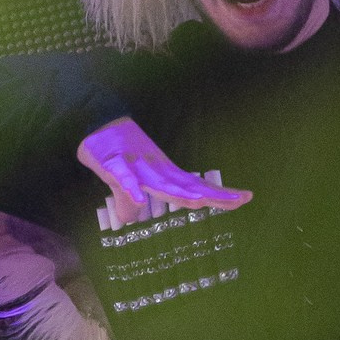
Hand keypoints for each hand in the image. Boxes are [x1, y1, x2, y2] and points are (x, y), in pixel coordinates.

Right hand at [76, 117, 250, 224]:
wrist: (95, 121)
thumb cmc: (113, 152)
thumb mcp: (120, 182)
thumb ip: (127, 201)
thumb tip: (129, 219)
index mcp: (163, 177)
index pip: (197, 188)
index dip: (220, 195)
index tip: (245, 198)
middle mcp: (156, 173)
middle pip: (189, 188)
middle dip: (214, 195)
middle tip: (241, 199)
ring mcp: (137, 169)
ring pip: (162, 184)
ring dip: (181, 193)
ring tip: (201, 202)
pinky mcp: (115, 165)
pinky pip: (124, 180)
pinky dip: (131, 189)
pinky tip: (140, 199)